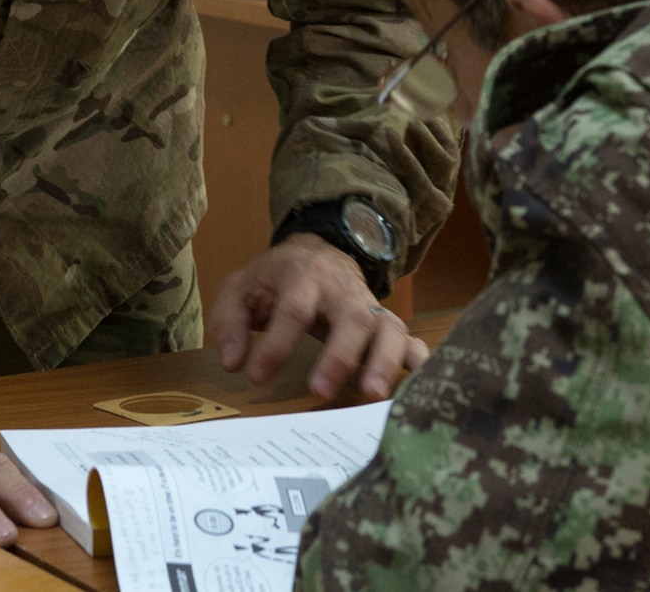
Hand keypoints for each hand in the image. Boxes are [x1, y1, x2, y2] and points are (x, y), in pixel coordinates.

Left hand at [207, 233, 428, 399]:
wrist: (316, 253)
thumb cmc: (275, 280)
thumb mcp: (240, 289)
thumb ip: (230, 322)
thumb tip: (233, 362)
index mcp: (304, 276)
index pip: (294, 309)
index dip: (277, 344)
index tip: (257, 378)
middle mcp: (343, 289)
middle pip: (352, 317)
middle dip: (339, 355)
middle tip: (320, 391)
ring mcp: (370, 305)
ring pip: (388, 328)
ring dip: (384, 361)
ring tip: (373, 396)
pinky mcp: (386, 322)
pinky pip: (410, 338)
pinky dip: (418, 360)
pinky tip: (418, 383)